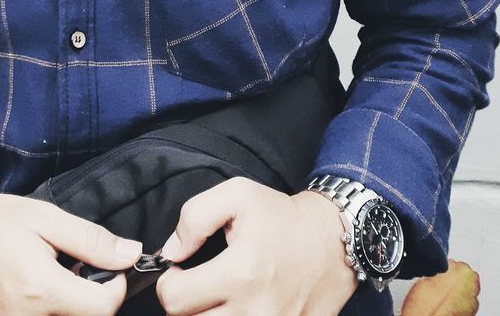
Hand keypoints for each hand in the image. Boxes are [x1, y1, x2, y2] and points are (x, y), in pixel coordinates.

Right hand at [0, 166, 142, 314]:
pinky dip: (37, 313)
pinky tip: (25, 293)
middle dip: (86, 298)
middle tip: (72, 270)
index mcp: (41, 290)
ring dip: (62, 307)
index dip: (114, 287)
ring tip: (46, 280)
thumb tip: (130, 254)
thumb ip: (90, 239)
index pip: (104, 310)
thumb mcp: (42, 217)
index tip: (106, 268)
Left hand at [154, 176, 360, 314]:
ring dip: (206, 315)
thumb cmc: (282, 218)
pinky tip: (235, 306)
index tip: (179, 271)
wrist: (332, 242)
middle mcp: (253, 311)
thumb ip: (194, 217)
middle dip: (186, 303)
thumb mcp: (237, 195)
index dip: (167, 283)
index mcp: (240, 273)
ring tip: (216, 297)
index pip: (174, 300)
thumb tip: (171, 252)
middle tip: (197, 284)